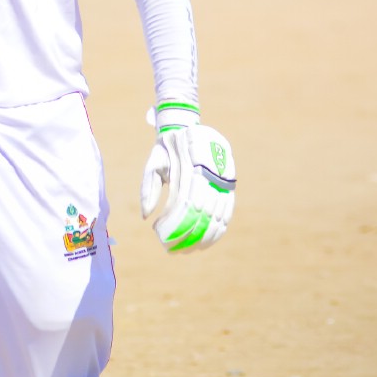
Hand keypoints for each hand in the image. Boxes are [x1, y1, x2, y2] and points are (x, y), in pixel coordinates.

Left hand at [140, 123, 235, 252]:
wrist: (188, 127)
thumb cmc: (167, 148)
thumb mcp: (153, 162)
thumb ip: (148, 187)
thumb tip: (145, 216)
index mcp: (191, 160)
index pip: (186, 197)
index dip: (177, 219)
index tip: (164, 234)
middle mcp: (212, 169)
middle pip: (204, 208)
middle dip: (192, 232)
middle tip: (178, 249)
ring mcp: (224, 175)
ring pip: (219, 211)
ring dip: (207, 234)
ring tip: (192, 250)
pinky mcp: (231, 182)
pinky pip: (228, 208)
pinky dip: (220, 226)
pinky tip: (209, 240)